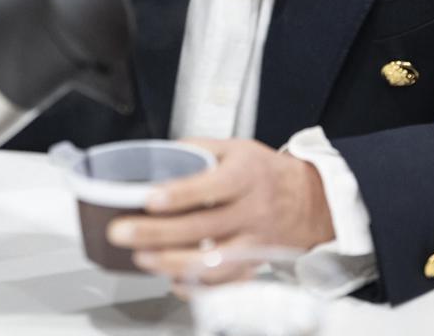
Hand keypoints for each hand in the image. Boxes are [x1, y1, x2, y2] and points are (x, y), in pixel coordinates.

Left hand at [106, 137, 334, 291]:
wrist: (310, 202)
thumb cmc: (265, 173)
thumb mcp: (237, 148)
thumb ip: (200, 149)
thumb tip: (160, 154)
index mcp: (245, 175)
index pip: (210, 186)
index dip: (179, 193)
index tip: (149, 198)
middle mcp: (251, 210)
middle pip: (202, 227)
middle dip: (157, 233)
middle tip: (123, 232)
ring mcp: (254, 242)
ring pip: (213, 261)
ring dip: (172, 262)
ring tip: (142, 258)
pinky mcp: (253, 266)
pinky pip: (224, 284)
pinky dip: (196, 285)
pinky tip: (172, 278)